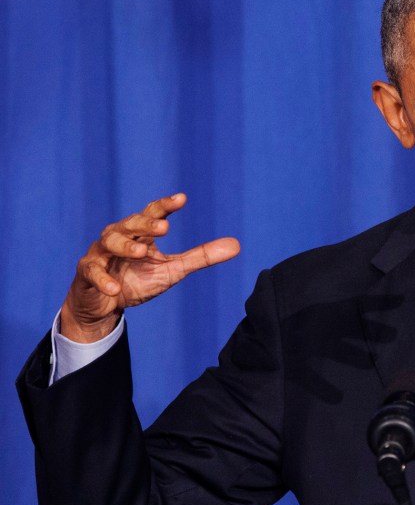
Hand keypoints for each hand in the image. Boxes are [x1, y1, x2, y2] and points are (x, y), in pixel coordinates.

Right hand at [60, 193, 240, 342]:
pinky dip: (103, 279)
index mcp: (141, 234)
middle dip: (145, 224)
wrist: (103, 306)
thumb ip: (201, 257)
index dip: (166, 206)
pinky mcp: (87, 274)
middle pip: (130, 223)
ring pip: (108, 242)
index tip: (182, 198)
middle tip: (164, 227)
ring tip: (141, 253)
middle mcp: (119, 238)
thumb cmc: (137, 281)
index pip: (153, 214)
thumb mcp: (173, 270)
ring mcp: (100, 254)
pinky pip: (92, 272)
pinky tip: (114, 288)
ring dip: (124, 247)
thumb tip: (237, 245)